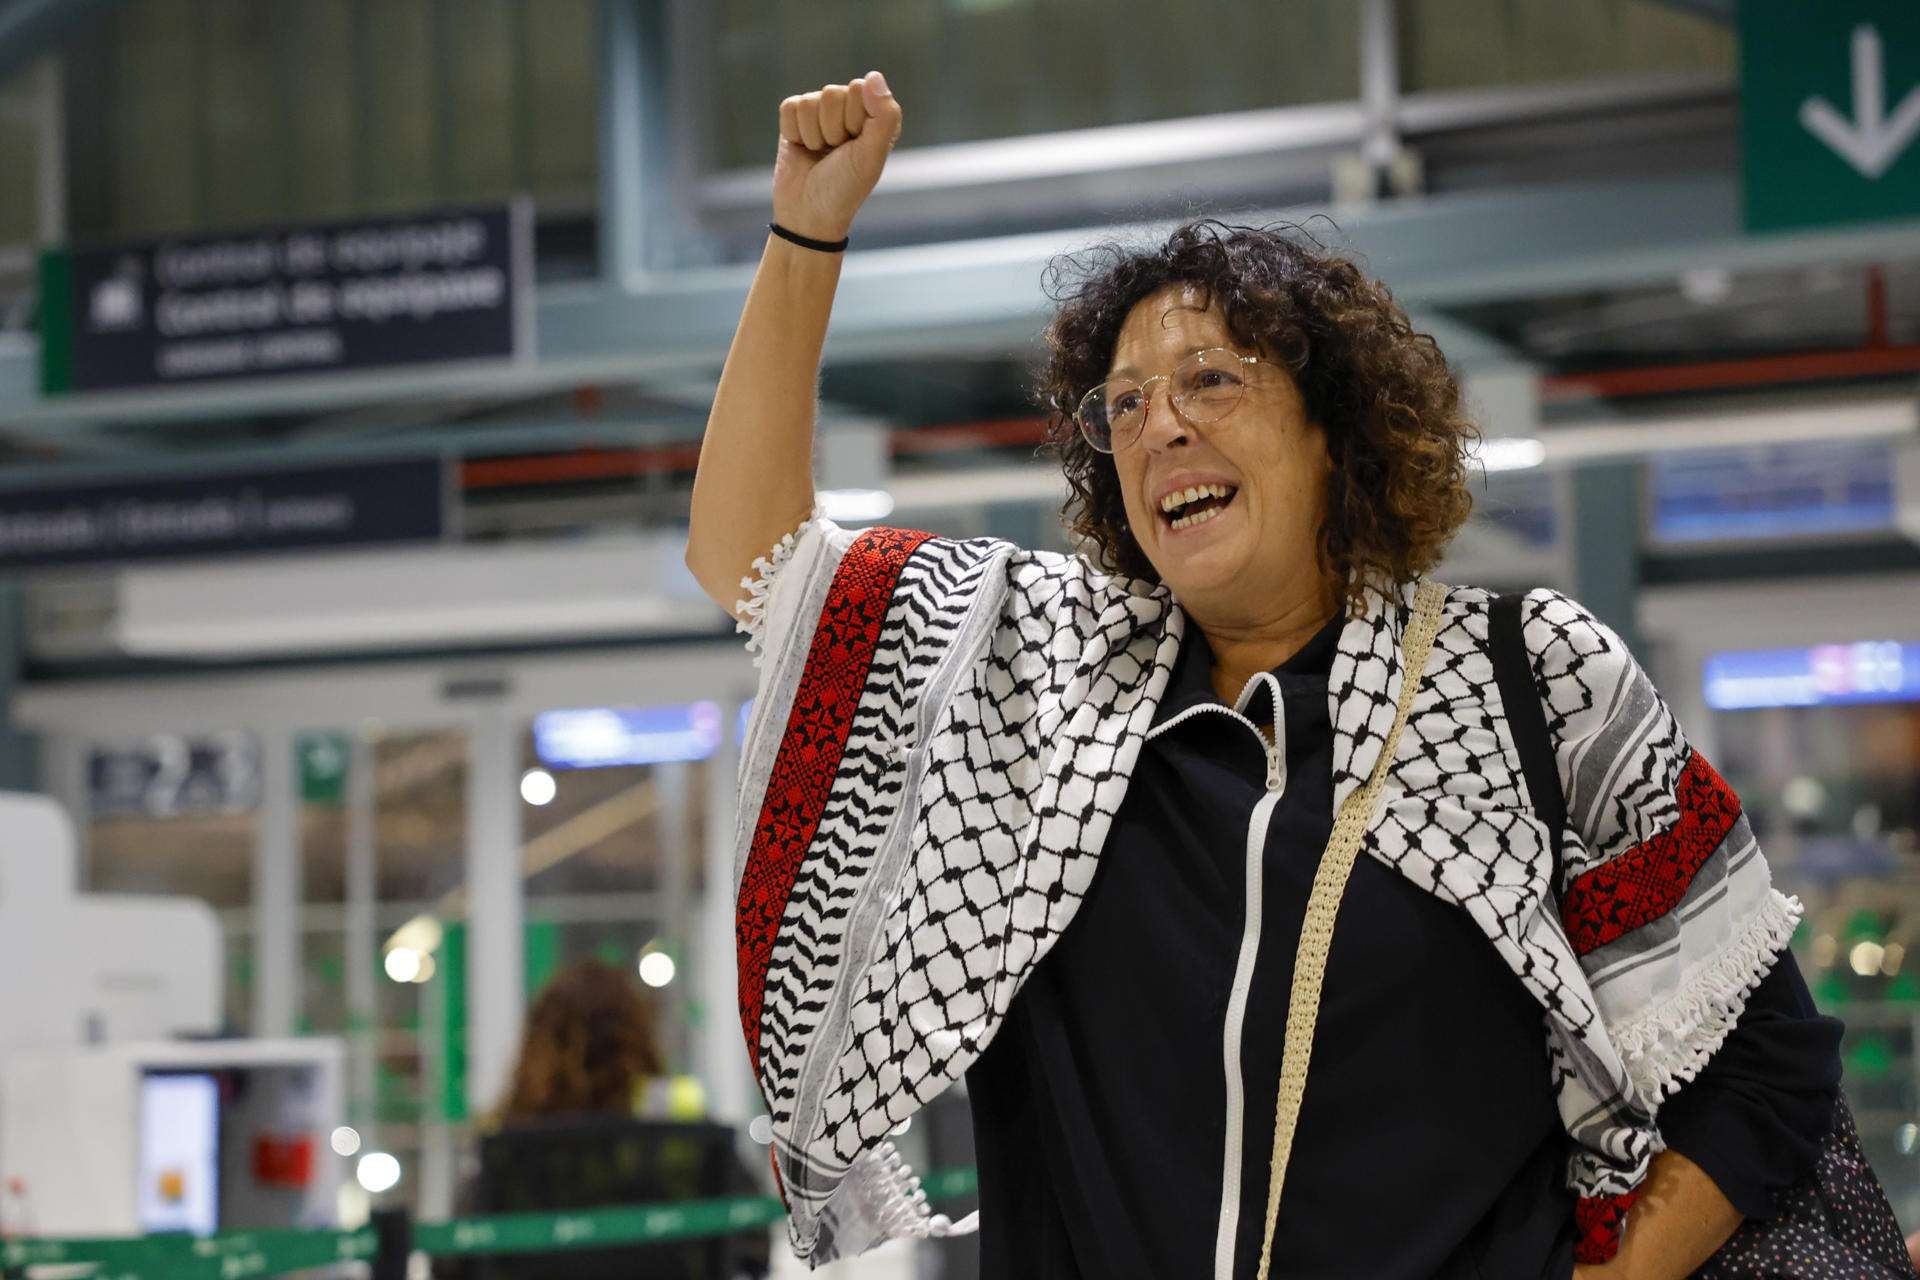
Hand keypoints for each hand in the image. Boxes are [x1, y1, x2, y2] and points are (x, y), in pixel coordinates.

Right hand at [771, 70, 901, 243]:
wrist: (808, 214)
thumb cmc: (845, 188)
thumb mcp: (871, 156)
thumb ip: (883, 116)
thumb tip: (873, 76)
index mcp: (874, 114)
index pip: (860, 89)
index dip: (855, 120)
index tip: (856, 146)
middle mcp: (849, 108)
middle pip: (833, 94)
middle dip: (832, 129)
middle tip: (835, 154)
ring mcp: (821, 111)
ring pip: (810, 101)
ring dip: (813, 135)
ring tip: (820, 154)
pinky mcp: (795, 118)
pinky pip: (790, 107)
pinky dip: (795, 133)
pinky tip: (803, 149)